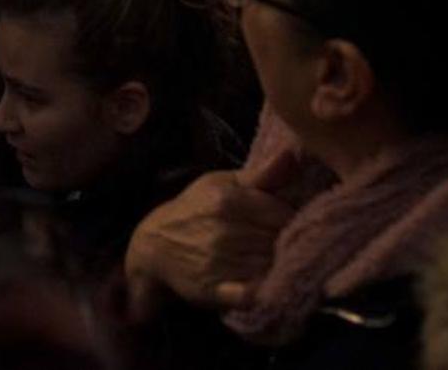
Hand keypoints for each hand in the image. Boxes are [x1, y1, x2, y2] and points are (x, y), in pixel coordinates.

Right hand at [124, 151, 298, 318]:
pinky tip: (265, 285)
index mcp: (229, 201)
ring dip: (280, 266)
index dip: (294, 220)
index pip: (285, 215)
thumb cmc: (195, 209)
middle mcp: (225, 232)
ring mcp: (219, 263)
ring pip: (272, 267)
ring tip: (275, 261)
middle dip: (289, 244)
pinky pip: (251, 296)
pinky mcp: (215, 291)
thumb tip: (293, 153)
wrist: (154, 246)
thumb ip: (261, 174)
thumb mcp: (221, 184)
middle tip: (285, 244)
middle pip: (281, 242)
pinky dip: (262, 292)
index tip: (291, 223)